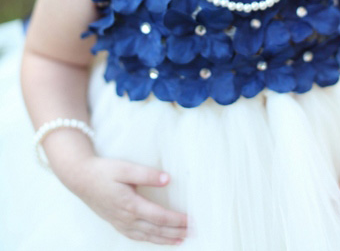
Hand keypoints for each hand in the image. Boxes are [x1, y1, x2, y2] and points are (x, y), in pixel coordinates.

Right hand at [67, 155, 187, 244]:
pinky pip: (136, 237)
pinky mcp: (116, 223)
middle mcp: (126, 219)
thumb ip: (147, 174)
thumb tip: (168, 180)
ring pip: (147, 237)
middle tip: (193, 232)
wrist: (79, 178)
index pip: (159, 217)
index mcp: (130, 205)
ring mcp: (120, 223)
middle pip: (156, 230)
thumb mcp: (125, 167)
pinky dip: (150, 240)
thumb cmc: (102, 171)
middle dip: (176, 232)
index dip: (177, 220)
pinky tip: (157, 239)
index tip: (191, 220)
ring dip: (165, 239)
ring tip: (181, 240)